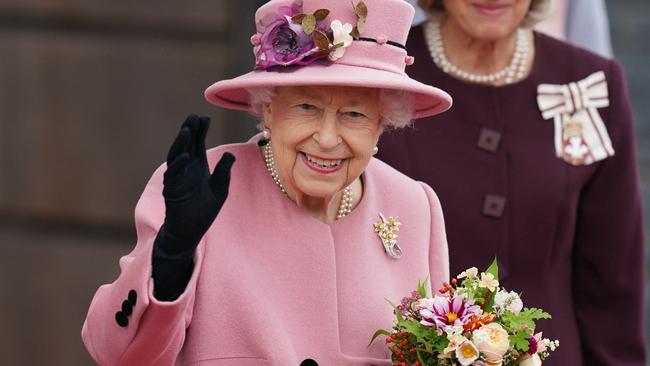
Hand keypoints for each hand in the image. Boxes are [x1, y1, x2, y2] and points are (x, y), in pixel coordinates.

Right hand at [157, 114, 234, 253]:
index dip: (200, 131)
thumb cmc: (204, 211)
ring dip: (181, 143)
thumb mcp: (219, 189)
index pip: (197, 144)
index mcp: (198, 167)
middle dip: (189, 131)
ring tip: (187, 130)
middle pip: (186, 146)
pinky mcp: (171, 191)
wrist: (190, 231)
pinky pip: (173, 175)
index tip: (204, 117)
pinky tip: (185, 156)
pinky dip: (178, 165)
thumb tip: (230, 154)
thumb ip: (224, 172)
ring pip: (176, 156)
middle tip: (193, 116)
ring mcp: (177, 179)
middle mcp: (186, 170)